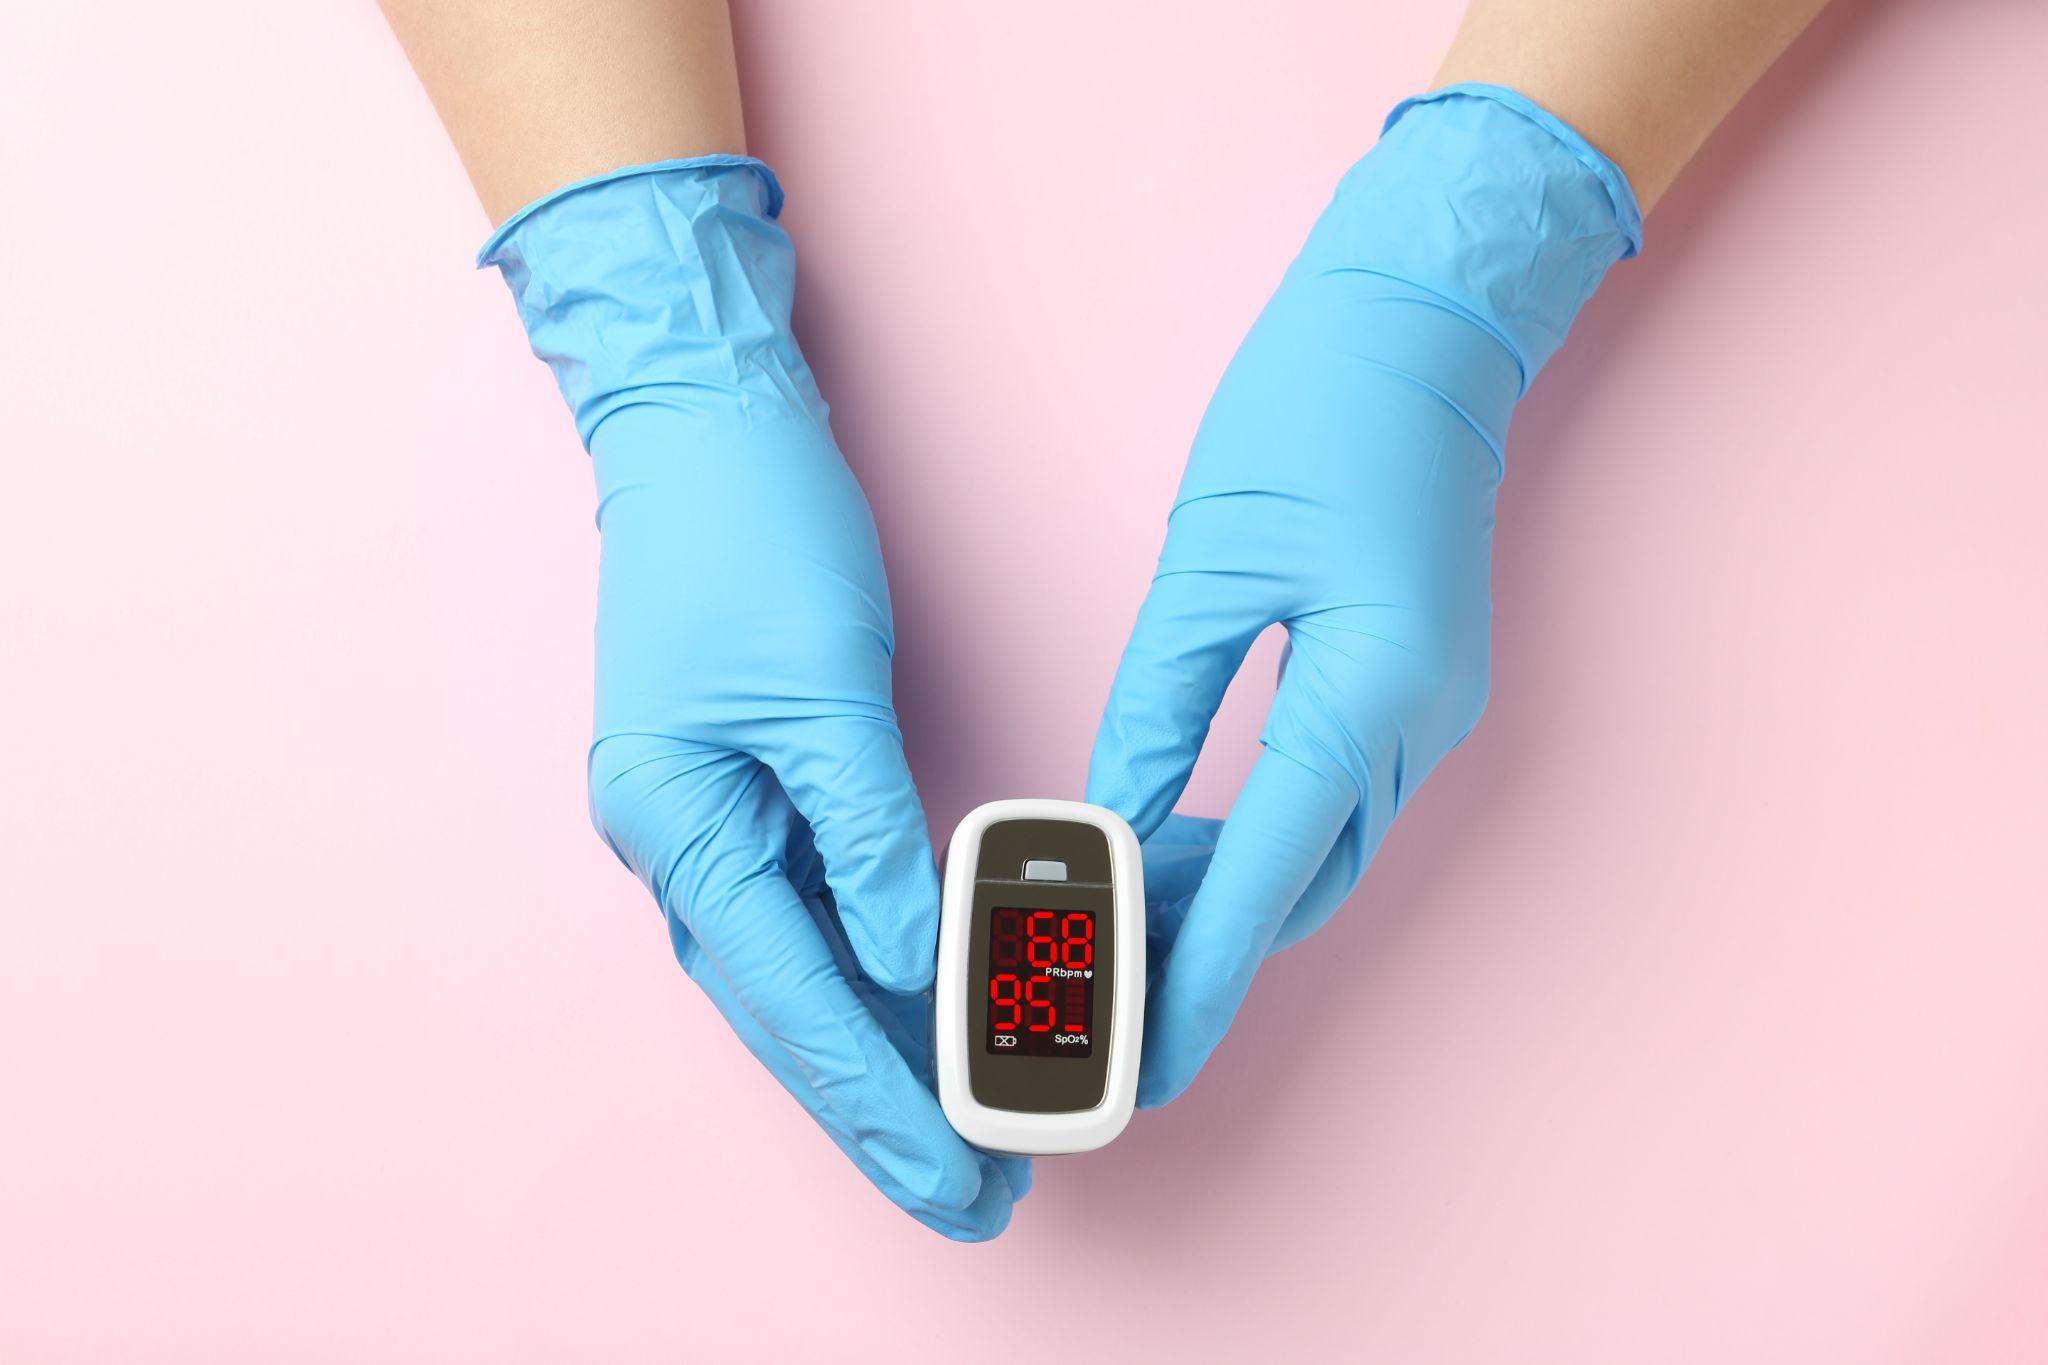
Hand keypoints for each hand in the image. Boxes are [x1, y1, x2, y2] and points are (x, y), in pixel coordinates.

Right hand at [483, 157, 1025, 1237]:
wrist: (704, 430)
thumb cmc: (751, 537)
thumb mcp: (820, 687)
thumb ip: (864, 835)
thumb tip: (910, 959)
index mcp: (678, 824)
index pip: (794, 995)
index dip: (881, 1095)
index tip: (958, 1170)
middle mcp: (680, 844)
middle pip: (790, 1016)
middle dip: (883, 1113)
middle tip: (976, 1196)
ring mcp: (710, 821)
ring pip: (802, 978)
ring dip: (882, 1058)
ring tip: (969, 1135)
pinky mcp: (752, 792)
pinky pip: (815, 916)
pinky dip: (875, 975)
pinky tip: (932, 1021)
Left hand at [1089, 87, 1640, 1107]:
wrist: (1422, 324)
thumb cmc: (1317, 411)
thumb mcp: (1211, 563)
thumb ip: (1159, 704)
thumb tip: (1105, 816)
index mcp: (1377, 684)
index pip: (1274, 869)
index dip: (1205, 973)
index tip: (1147, 1052)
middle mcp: (1424, 718)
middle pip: (1302, 882)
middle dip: (1203, 950)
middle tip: (1098, 994)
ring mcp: (1431, 708)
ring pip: (1319, 850)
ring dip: (1222, 896)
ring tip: (1112, 922)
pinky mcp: (1411, 686)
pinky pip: (1330, 799)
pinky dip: (1253, 837)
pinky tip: (1174, 843)